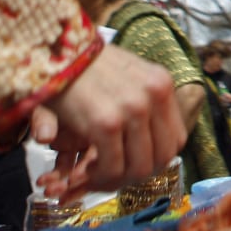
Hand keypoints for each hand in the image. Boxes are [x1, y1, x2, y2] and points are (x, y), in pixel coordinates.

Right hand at [31, 47, 184, 197]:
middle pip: (163, 157)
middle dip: (138, 173)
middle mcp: (153, 96)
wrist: (54, 52)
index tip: (136, 163)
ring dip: (118, 179)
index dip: (157, 158)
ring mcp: (133, 110)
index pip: (176, 139)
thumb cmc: (85, 66)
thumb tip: (151, 143)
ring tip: (98, 172)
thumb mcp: (127, 76)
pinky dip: (100, 177)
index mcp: (161, 84)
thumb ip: (144, 104)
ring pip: (139, 167)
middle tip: (115, 174)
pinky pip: (112, 167)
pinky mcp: (106, 124)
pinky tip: (87, 169)